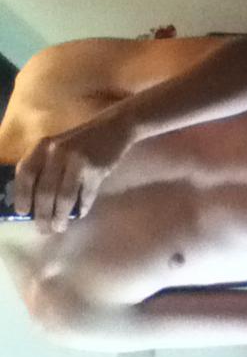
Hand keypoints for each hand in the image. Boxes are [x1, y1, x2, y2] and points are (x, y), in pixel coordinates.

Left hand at [15, 110, 134, 233]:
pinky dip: (82, 207)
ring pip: (64, 196)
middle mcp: (58, 152)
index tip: (23, 213)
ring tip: (60, 227)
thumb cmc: (82, 141)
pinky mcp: (97, 169)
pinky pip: (86, 195)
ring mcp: (78, 161)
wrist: (115, 127)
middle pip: (44, 190)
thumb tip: (35, 201)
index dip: (22, 195)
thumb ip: (45, 167)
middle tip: (44, 229)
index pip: (25, 173)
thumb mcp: (58, 147)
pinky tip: (80, 214)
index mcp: (43, 146)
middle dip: (42, 214)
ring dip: (61, 216)